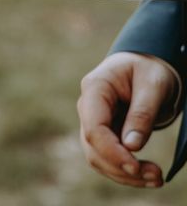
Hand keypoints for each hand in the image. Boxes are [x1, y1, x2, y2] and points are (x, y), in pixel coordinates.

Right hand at [77, 52, 178, 187]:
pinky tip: (146, 175)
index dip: (112, 151)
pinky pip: (106, 157)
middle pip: (93, 146)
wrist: (144, 64)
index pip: (94, 128)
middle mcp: (87, 106)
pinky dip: (124, 170)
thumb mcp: (153, 85)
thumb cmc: (149, 69)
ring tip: (156, 178)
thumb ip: (142, 113)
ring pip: (97, 156)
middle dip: (121, 167)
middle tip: (156, 177)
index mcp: (94, 88)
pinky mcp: (102, 132)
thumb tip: (131, 146)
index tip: (136, 167)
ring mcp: (91, 120)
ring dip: (123, 173)